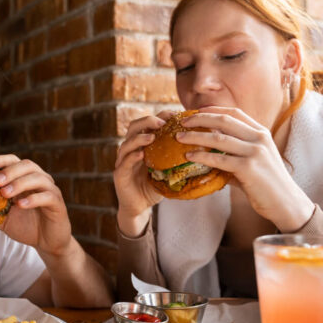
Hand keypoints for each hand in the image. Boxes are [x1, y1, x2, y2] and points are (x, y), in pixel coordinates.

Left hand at [0, 155, 71, 255]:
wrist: (46, 242)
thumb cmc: (25, 225)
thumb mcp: (4, 215)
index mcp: (26, 178)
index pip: (14, 161)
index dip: (1, 160)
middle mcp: (40, 179)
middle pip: (27, 165)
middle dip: (9, 171)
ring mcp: (50, 190)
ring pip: (37, 178)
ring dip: (20, 183)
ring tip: (5, 193)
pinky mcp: (58, 203)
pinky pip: (47, 196)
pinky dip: (33, 199)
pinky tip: (20, 205)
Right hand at [113, 113, 172, 236]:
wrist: (140, 207)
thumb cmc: (153, 187)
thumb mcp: (167, 170)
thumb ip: (177, 159)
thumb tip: (203, 150)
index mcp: (141, 144)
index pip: (148, 124)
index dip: (160, 116)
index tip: (176, 115)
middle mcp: (130, 149)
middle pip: (133, 127)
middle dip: (147, 121)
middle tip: (162, 123)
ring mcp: (122, 161)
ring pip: (126, 143)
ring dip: (139, 138)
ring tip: (152, 137)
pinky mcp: (119, 175)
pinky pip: (124, 163)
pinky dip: (132, 157)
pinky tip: (141, 155)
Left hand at [178, 106, 313, 230]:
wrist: (285, 202)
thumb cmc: (266, 184)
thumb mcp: (253, 161)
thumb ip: (234, 154)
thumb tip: (208, 154)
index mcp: (261, 133)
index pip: (234, 113)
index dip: (213, 110)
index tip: (195, 112)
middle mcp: (259, 138)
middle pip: (224, 121)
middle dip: (200, 119)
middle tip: (182, 122)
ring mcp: (254, 152)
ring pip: (218, 139)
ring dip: (195, 137)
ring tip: (179, 137)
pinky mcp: (248, 168)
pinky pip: (219, 159)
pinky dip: (201, 156)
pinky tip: (189, 156)